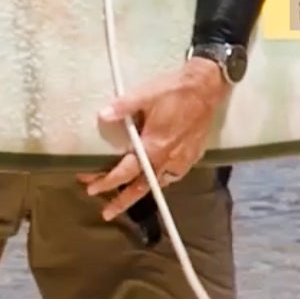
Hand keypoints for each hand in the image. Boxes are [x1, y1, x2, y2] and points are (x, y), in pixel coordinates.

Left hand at [80, 57, 230, 220]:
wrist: (206, 86)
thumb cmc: (175, 91)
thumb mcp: (145, 95)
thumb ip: (123, 107)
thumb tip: (103, 115)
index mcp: (153, 146)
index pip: (126, 172)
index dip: (107, 182)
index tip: (92, 188)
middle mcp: (167, 158)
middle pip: (142, 187)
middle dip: (122, 201)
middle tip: (108, 212)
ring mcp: (182, 159)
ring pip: (158, 183)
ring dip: (142, 190)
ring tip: (129, 195)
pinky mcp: (192, 156)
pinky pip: (174, 175)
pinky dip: (162, 179)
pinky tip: (157, 176)